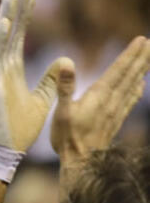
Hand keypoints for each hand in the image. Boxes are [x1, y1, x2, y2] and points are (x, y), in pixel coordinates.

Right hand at [0, 0, 56, 151]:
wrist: (7, 148)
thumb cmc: (20, 127)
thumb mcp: (43, 99)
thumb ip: (52, 79)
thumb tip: (65, 59)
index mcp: (12, 71)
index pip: (19, 37)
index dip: (24, 17)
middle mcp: (1, 69)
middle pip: (9, 33)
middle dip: (15, 10)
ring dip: (4, 18)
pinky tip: (3, 24)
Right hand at [51, 36, 149, 162]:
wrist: (82, 162)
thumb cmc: (68, 137)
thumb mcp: (62, 111)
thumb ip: (65, 88)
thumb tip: (66, 63)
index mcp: (99, 96)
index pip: (118, 70)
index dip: (130, 55)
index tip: (142, 40)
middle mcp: (111, 101)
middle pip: (129, 75)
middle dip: (140, 58)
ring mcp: (115, 111)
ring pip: (132, 86)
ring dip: (141, 71)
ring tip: (148, 58)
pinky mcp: (115, 120)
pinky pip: (130, 100)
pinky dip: (137, 89)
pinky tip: (140, 85)